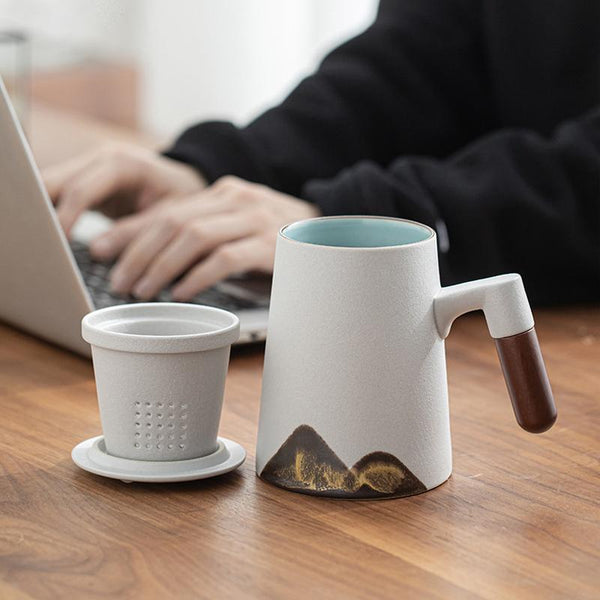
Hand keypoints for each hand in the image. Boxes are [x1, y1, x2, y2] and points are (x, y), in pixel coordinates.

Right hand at [42, 143, 206, 235]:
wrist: (190, 184)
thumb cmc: (186, 198)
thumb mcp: (170, 215)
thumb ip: (137, 231)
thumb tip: (97, 251)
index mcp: (122, 162)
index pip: (80, 190)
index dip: (63, 218)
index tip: (54, 244)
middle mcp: (101, 159)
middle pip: (54, 182)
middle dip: (42, 212)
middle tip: (39, 246)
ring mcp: (90, 168)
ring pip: (51, 187)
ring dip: (43, 214)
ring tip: (40, 244)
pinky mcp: (87, 183)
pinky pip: (59, 196)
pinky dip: (52, 215)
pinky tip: (50, 238)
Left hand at [101, 176, 319, 299]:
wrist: (333, 232)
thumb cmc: (279, 237)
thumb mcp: (239, 227)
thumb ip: (206, 233)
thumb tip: (158, 261)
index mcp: (223, 192)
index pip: (166, 208)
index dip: (129, 230)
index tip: (100, 249)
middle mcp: (235, 198)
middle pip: (172, 221)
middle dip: (137, 252)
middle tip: (117, 280)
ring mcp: (254, 219)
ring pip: (193, 237)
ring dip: (161, 266)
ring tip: (141, 291)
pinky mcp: (269, 244)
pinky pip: (223, 259)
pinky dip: (197, 277)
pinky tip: (181, 293)